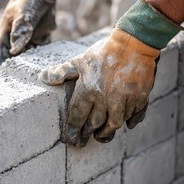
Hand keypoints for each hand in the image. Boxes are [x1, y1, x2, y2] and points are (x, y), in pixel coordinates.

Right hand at [0, 0, 55, 67]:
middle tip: (23, 77)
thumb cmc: (27, 3)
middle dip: (18, 68)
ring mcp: (28, 42)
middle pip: (14, 58)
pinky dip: (43, 59)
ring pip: (28, 58)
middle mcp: (15, 41)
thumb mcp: (22, 14)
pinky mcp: (39, 42)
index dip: (1, 62)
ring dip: (31, 65)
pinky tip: (47, 64)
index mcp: (5, 35)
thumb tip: (16, 48)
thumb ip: (20, 29)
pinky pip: (40, 53)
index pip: (0, 52)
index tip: (5, 71)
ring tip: (36, 73)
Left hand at [39, 28, 159, 146]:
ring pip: (114, 124)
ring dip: (107, 132)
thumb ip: (62, 72)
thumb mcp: (80, 61)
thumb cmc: (104, 52)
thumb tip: (43, 77)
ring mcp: (124, 99)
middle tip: (83, 141)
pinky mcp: (140, 97)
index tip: (71, 139)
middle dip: (87, 134)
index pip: (77, 117)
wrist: (134, 42)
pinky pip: (134, 116)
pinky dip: (130, 121)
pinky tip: (126, 125)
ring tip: (101, 136)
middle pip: (94, 124)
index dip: (73, 130)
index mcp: (88, 90)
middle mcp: (105, 98)